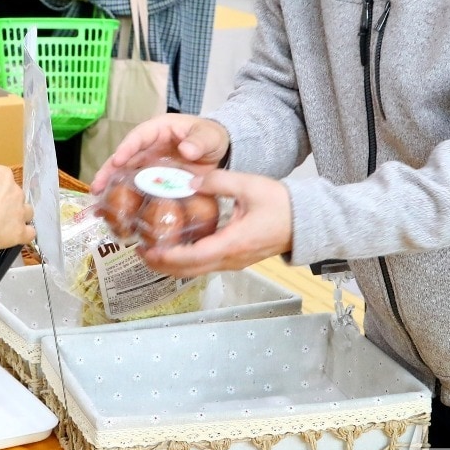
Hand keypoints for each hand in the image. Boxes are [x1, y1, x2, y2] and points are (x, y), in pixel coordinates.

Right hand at [0, 165, 33, 250]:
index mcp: (2, 174)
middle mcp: (16, 190)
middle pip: (13, 193)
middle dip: (4, 200)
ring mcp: (21, 211)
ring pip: (26, 211)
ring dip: (18, 215)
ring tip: (4, 222)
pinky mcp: (21, 231)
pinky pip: (29, 233)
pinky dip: (23, 234)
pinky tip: (14, 235)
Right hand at [89, 114, 230, 192]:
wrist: (219, 152)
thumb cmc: (211, 137)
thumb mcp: (209, 136)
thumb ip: (199, 142)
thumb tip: (186, 150)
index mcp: (159, 130)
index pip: (139, 136)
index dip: (127, 148)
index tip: (118, 160)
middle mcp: (149, 147)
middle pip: (125, 157)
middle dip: (109, 171)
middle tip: (96, 186)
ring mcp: (150, 165)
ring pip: (126, 175)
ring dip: (112, 187)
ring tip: (98, 202)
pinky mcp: (155, 180)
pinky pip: (139, 188)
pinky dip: (128, 199)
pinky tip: (116, 212)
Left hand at [137, 171, 292, 277]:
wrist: (308, 221)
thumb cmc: (282, 204)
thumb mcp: (248, 185)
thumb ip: (217, 181)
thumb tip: (189, 180)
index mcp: (233, 243)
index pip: (194, 257)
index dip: (168, 257)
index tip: (149, 250)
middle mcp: (232, 258)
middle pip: (190, 270)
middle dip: (163, 264)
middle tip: (140, 252)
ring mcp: (235, 261)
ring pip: (198, 270)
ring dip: (174, 264)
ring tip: (153, 251)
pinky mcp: (237, 258)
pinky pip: (207, 265)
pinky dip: (187, 261)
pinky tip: (177, 248)